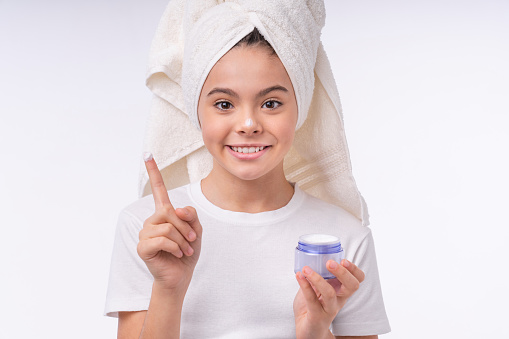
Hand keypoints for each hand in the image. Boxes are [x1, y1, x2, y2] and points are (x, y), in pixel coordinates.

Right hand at [136, 153, 202, 295]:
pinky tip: (177, 255)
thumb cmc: (187, 252)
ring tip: (185, 250)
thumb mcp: (196, 231)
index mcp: (164, 213)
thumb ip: (191, 216)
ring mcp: (145, 233)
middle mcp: (152, 220)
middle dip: (186, 228)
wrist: (180, 276)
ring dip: (182, 240)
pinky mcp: (142, 246)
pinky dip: (176, 248)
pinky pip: (163, 239)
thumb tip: (176, 209)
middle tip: (192, 241)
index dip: (154, 172)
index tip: (147, 154)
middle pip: (170, 212)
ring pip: (168, 227)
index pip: (158, 189)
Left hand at [293, 259, 364, 338]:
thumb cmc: (312, 307)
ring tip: (306, 269)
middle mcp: (338, 300)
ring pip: (330, 294)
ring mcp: (328, 309)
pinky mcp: (317, 317)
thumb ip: (317, 275)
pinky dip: (304, 286)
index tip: (343, 260)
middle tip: (329, 262)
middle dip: (343, 273)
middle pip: (352, 286)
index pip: (357, 280)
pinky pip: (312, 300)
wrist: (307, 331)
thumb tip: (311, 256)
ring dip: (317, 278)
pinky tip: (299, 276)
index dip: (354, 270)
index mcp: (341, 292)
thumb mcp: (317, 288)